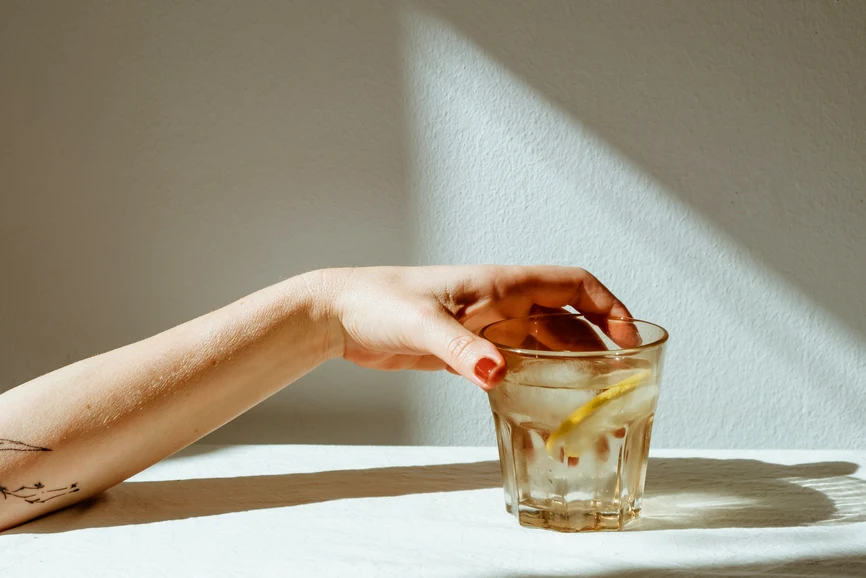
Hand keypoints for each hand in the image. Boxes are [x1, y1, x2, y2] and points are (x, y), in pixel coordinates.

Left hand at [311, 265, 635, 389]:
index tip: (630, 338)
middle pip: (566, 321)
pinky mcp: (468, 351)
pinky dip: (536, 381)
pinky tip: (546, 402)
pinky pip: (517, 364)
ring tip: (591, 403)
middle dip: (597, 347)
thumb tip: (498, 373)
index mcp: (501, 285)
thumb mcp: (422, 323)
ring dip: (569, 369)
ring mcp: (486, 328)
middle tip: (620, 384)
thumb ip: (461, 348)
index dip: (607, 307)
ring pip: (544, 345)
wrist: (341, 314)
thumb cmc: (377, 301)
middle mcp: (501, 304)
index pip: (573, 286)